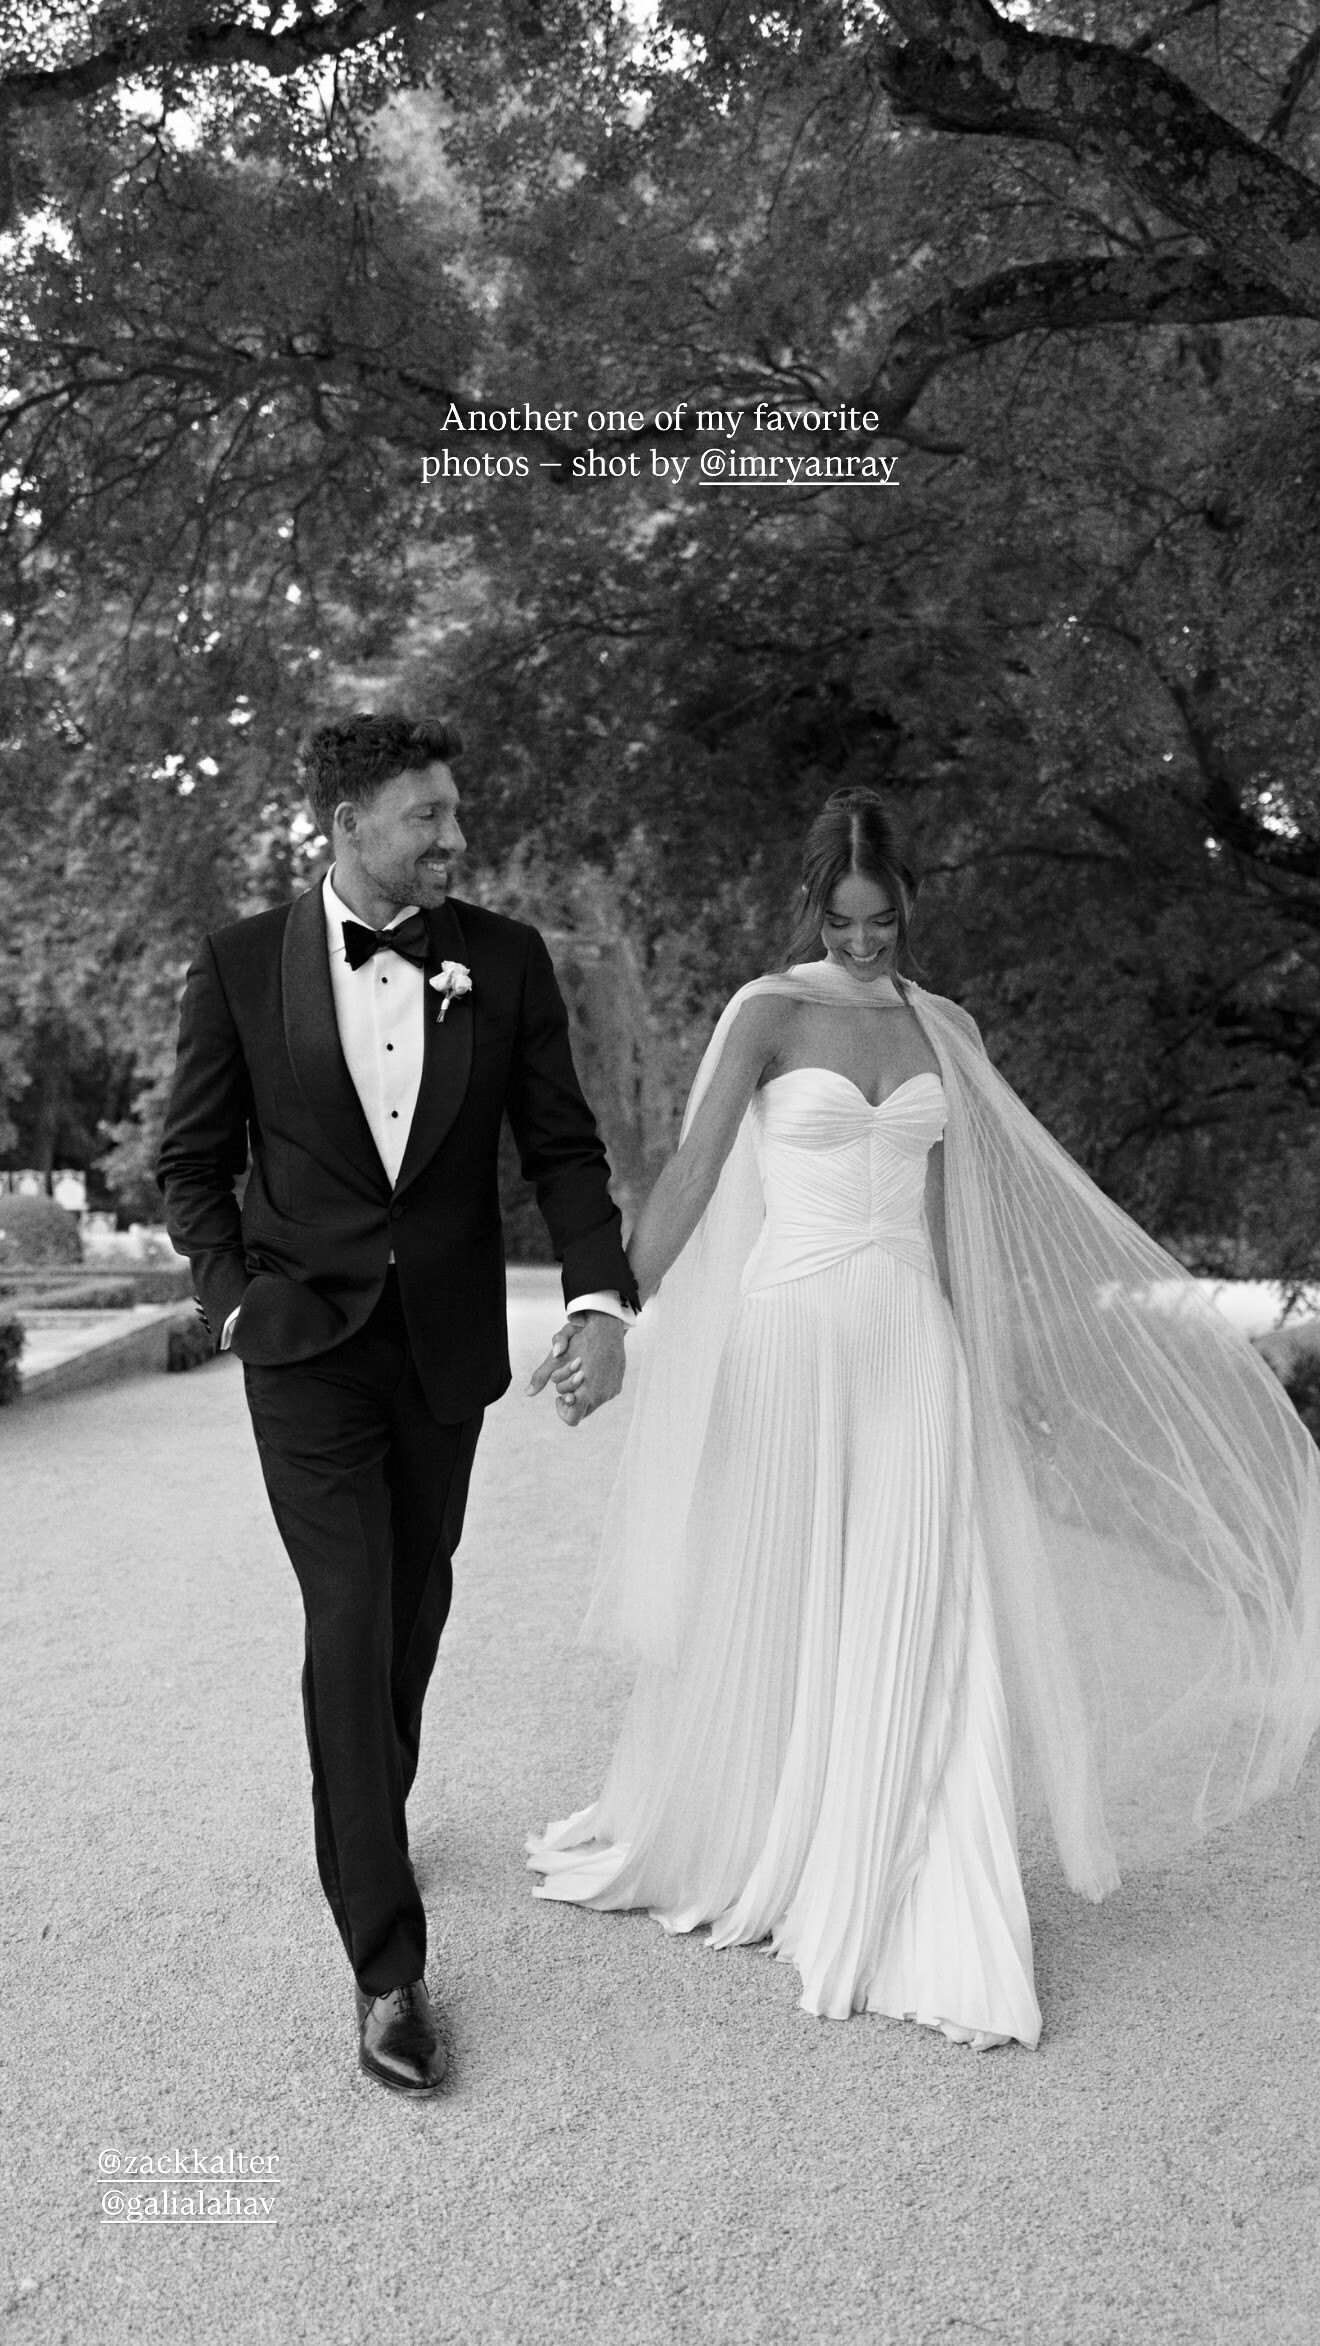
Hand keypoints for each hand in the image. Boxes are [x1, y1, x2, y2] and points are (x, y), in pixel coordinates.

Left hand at [526, 1312, 626, 1426]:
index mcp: (586, 1393)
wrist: (607, 1327)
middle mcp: (601, 1396)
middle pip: (579, 1410)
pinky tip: (591, 1370)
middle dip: (570, 1394)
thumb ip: (541, 1376)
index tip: (559, 1395)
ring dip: (581, 1391)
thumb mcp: (557, 1358)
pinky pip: (602, 1395)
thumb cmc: (580, 1341)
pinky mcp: (617, 1386)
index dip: (562, 1409)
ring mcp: (611, 1391)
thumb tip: (527, 1393)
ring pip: (591, 1403)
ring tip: (580, 1370)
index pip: (571, 1419)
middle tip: (569, 1376)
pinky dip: (593, 1387)